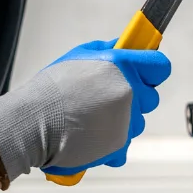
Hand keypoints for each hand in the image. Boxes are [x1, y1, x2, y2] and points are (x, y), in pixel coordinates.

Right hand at [0, 39, 170, 185]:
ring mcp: (127, 121)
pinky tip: (92, 135)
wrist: (33, 123)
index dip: (152, 70)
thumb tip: (125, 46)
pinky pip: (125, 144)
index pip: (160, 66)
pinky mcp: (119, 146)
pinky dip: (112, 143)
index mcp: (123, 66)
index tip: (144, 73)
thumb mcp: (80, 55)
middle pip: (151, 97)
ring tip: (92, 118)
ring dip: (122, 121)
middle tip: (107, 97)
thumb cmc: (52, 88)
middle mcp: (130, 92)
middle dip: (135, 98)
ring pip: (138, 122)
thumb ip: (108, 50)